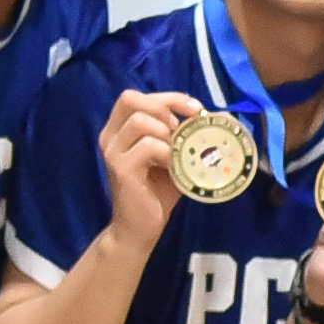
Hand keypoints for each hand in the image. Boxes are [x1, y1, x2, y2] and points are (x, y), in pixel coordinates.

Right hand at [101, 88, 193, 242]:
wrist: (141, 227)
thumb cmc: (158, 190)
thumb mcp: (172, 156)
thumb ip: (181, 135)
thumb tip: (211, 116)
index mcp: (120, 129)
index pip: (136, 96)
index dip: (168, 97)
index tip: (195, 109)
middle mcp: (111, 136)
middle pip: (130, 99)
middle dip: (164, 107)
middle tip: (184, 128)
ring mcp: (112, 152)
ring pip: (140, 121)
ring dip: (167, 132)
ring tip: (178, 152)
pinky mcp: (120, 169)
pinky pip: (147, 146)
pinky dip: (167, 152)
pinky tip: (174, 166)